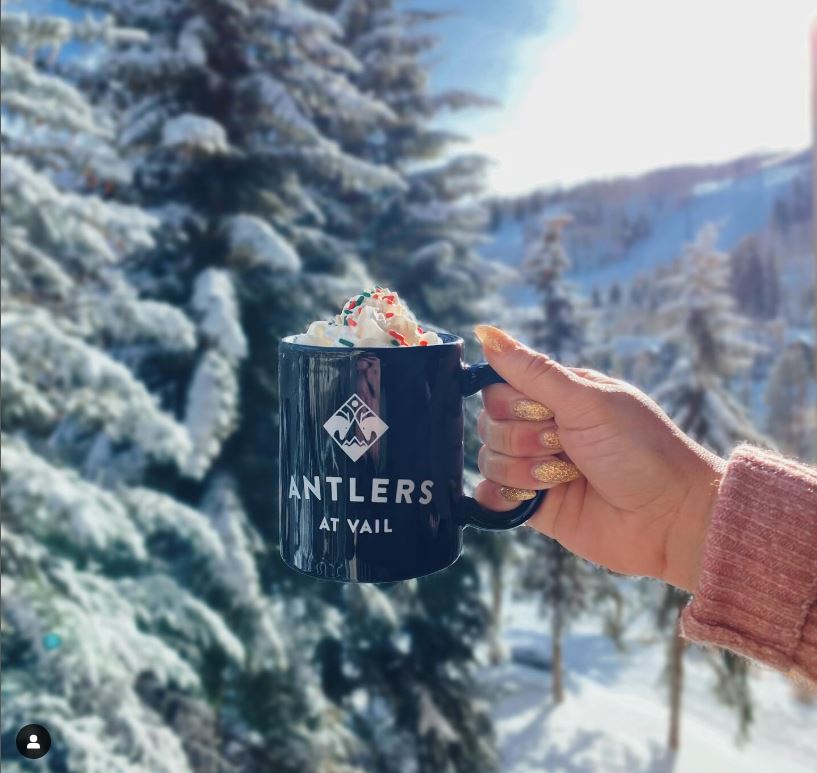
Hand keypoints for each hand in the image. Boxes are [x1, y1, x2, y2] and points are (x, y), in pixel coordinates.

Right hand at [473, 325, 724, 592]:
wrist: (669, 518)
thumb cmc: (640, 450)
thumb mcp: (587, 401)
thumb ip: (534, 371)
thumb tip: (486, 332)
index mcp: (557, 396)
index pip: (499, 389)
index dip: (511, 403)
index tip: (545, 413)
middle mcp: (542, 429)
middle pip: (490, 424)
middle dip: (522, 438)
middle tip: (562, 446)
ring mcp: (536, 468)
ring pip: (489, 459)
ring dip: (522, 469)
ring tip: (562, 477)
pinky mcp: (534, 506)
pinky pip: (491, 496)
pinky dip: (502, 497)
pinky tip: (530, 498)